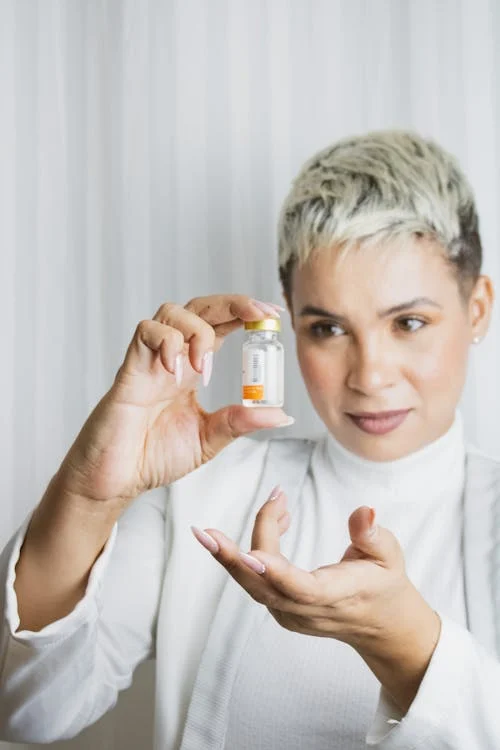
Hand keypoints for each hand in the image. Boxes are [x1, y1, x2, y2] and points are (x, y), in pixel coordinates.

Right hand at [56, 296, 292, 504]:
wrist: (116, 480)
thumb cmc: (153, 456)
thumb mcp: (209, 438)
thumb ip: (241, 422)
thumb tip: (282, 415)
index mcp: (194, 369)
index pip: (221, 325)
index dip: (246, 313)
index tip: (274, 315)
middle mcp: (174, 358)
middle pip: (201, 308)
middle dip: (233, 304)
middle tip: (258, 316)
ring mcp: (151, 360)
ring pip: (172, 312)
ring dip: (198, 329)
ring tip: (205, 366)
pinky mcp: (131, 370)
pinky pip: (145, 333)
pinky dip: (166, 341)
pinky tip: (176, 369)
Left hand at [192, 487, 440, 711]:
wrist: (383, 626)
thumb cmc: (385, 586)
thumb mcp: (390, 557)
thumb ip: (372, 535)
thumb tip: (364, 511)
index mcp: (334, 598)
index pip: (300, 587)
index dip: (274, 571)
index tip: (250, 554)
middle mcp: (305, 610)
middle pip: (261, 587)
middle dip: (230, 558)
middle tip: (204, 533)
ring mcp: (289, 613)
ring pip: (251, 584)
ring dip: (232, 552)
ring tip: (213, 528)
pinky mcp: (280, 608)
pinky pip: (256, 580)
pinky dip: (251, 551)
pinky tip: (273, 517)